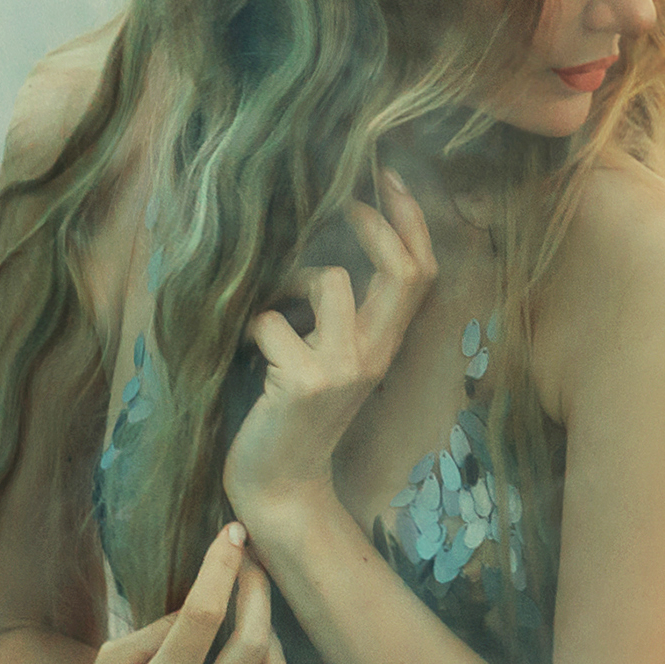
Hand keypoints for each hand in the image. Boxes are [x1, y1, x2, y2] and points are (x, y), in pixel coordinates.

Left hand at [225, 171, 436, 523]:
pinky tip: (243, 352)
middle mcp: (374, 356)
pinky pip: (272, 320)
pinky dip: (250, 326)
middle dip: (374, 220)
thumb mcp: (328, 359)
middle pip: (403, 270)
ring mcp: (343, 370)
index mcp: (383, 346)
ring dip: (292, 281)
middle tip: (343, 197)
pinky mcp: (303, 382)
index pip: (421, 273)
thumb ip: (337, 314)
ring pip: (330, 282)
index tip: (389, 176)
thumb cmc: (291, 415)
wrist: (278, 486)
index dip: (412, 220)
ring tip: (272, 307)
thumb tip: (315, 245)